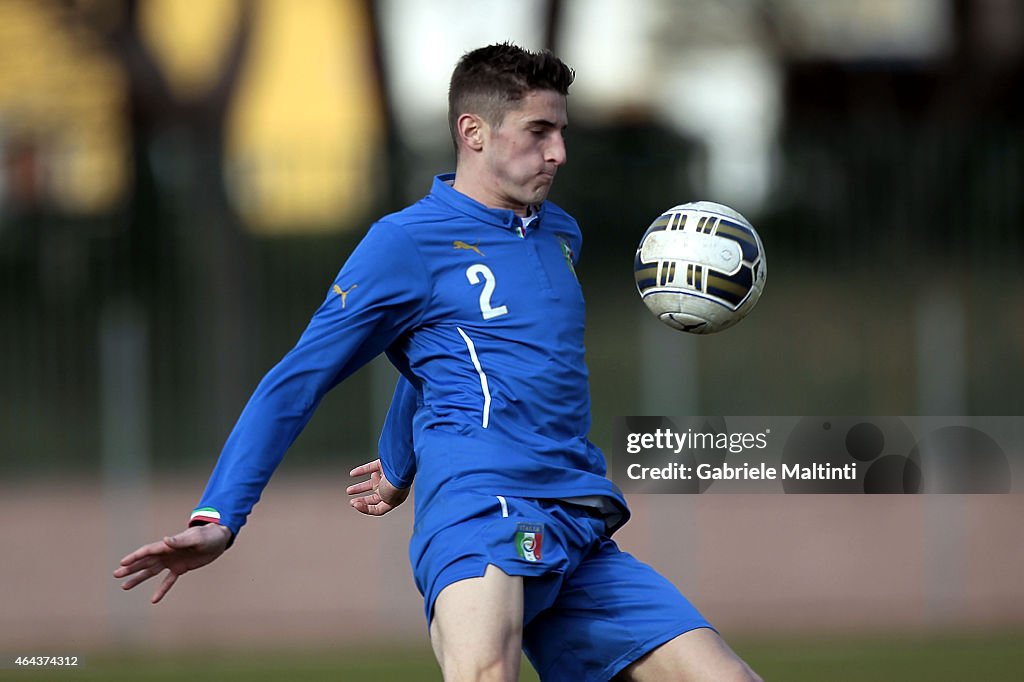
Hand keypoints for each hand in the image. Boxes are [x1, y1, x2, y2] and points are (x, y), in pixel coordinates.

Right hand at [112, 524, 232, 602]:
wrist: (219, 539)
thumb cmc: (208, 535)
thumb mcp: (196, 538)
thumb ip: (180, 540)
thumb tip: (165, 540)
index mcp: (168, 545)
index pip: (148, 551)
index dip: (135, 557)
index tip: (122, 563)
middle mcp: (167, 553)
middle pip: (145, 562)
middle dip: (131, 568)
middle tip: (116, 574)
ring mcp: (172, 561)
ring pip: (152, 572)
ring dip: (139, 578)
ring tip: (125, 586)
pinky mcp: (181, 568)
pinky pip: (168, 581)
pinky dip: (161, 589)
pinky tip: (153, 600)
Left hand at [347, 459, 409, 515]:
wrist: (400, 468)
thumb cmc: (398, 485)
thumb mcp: (388, 502)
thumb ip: (379, 506)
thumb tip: (370, 502)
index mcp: (394, 499)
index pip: (379, 508)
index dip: (366, 509)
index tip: (356, 505)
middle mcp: (391, 489)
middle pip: (374, 497)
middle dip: (362, 500)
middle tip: (352, 502)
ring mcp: (387, 477)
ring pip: (371, 483)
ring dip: (359, 488)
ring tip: (349, 491)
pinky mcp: (384, 465)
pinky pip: (370, 468)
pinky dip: (361, 471)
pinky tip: (353, 473)